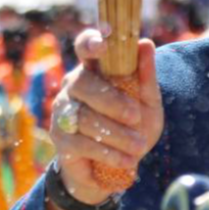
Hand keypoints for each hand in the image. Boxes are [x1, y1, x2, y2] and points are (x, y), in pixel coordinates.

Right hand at [49, 29, 163, 204]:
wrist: (118, 167)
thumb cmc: (133, 126)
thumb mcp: (147, 103)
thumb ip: (146, 76)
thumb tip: (145, 43)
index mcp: (94, 69)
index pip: (84, 46)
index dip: (90, 42)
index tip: (102, 45)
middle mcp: (73, 85)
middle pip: (83, 84)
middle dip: (112, 102)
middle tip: (136, 117)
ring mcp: (63, 112)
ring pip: (85, 117)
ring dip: (116, 133)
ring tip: (139, 146)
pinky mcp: (61, 139)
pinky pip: (82, 143)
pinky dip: (108, 152)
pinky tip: (127, 160)